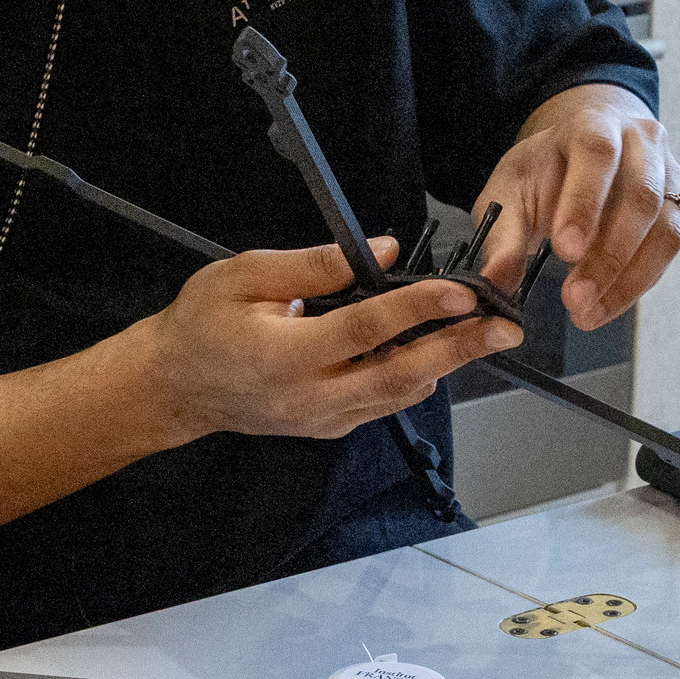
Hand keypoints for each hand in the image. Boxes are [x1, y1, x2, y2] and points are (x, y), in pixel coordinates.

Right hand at [136, 232, 523, 445]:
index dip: (419, 307)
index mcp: (286, 355)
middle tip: (505, 327)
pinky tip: (437, 353)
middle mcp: (311, 396)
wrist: (174, 386)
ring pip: (399, 394)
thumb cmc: (201, 324)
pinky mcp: (328, 427)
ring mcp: (322, 419)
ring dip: (445, 363)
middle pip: (401, 372)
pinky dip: (415, 378)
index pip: (368, 328)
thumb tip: (383, 251)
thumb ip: (315, 264)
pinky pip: (382, 403)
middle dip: (460, 347)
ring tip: (484, 334)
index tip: (461, 291)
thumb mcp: (245, 275)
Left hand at [474, 82, 679, 330]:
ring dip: (627, 278)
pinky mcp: (678, 206)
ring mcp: (667, 173)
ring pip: (664, 228)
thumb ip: (504, 235)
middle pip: (640, 196)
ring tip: (588, 312)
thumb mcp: (510, 191)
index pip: (597, 153)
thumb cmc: (546, 170)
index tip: (565, 251)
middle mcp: (640, 143)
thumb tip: (498, 281)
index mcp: (593, 124)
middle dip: (608, 256)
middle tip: (575, 299)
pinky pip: (668, 249)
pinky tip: (607, 304)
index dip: (584, 202)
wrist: (587, 149)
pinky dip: (638, 282)